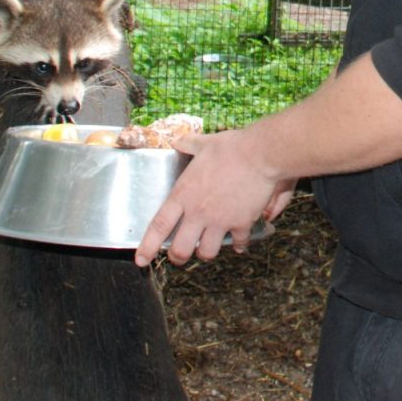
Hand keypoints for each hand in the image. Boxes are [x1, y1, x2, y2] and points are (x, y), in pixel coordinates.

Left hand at [133, 128, 286, 267]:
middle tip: (180, 256)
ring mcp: (220, 220)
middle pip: (181, 249)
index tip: (141, 260)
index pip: (159, 226)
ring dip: (206, 252)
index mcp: (184, 195)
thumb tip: (177, 140)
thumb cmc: (231, 147)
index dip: (148, 246)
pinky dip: (239, 245)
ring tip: (208, 247)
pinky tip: (240, 244)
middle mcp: (198, 212)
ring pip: (207, 252)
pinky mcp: (241, 222)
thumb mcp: (204, 143)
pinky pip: (239, 242)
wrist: (260, 155)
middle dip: (178, 257)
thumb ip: (188, 144)